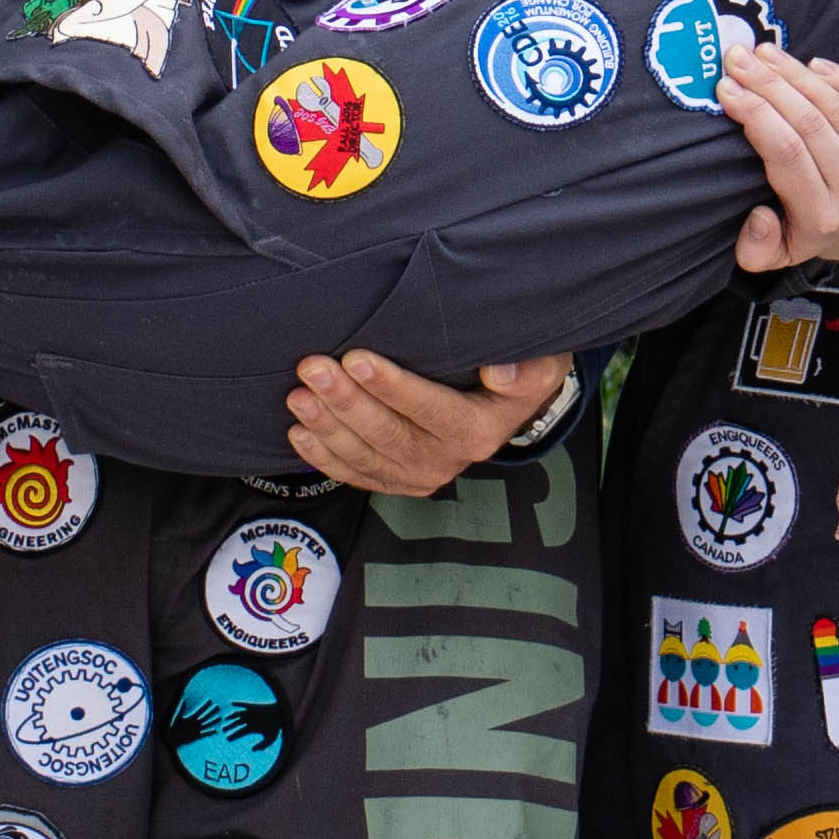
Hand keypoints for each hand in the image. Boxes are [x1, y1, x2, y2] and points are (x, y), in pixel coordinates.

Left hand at [284, 347, 571, 495]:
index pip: (431, 409)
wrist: (510, 409)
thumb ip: (526, 368)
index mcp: (479, 430)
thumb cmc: (520, 373)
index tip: (357, 359)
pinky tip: (299, 433)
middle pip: (389, 434)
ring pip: (366, 455)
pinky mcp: (398, 480)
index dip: (393, 387)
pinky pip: (356, 474)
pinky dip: (324, 456)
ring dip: (328, 427)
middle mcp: (448, 460)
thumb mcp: (541, 365)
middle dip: (346, 401)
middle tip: (312, 368)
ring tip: (297, 396)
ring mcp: (420, 475)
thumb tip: (499, 374)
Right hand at [717, 42, 838, 268]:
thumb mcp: (778, 254)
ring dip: (798, 75)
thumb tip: (758, 216)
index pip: (786, 153)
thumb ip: (757, 248)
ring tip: (766, 54)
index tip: (726, 88)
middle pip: (810, 125)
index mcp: (821, 218)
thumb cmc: (814, 231)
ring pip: (838, 110)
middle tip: (739, 59)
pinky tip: (812, 65)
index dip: (755, 113)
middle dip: (769, 85)